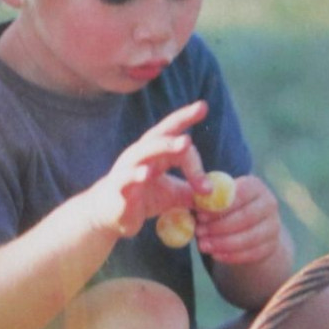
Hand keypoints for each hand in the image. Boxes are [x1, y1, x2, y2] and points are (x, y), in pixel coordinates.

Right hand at [84, 101, 209, 238]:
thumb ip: (192, 190)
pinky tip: (146, 174)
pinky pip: (126, 178)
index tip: (204, 112)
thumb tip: (219, 194)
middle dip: (179, 123)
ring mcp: (127, 169)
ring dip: (165, 147)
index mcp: (155, 152)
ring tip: (184, 143)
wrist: (109, 217)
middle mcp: (140, 155)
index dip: (188, 127)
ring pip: (144, 152)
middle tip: (200, 112)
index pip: (174, 133)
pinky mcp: (118, 187)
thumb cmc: (141, 199)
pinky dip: (136, 175)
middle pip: (160, 135)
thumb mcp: (172, 194)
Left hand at [194, 174, 286, 265]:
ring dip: (223, 243)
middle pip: (246, 217)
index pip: (241, 193)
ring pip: (250, 238)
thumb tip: (191, 199)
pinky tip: (215, 255)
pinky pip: (252, 253)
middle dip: (219, 227)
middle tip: (199, 232)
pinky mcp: (272, 246)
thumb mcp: (215, 198)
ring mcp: (273, 226)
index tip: (200, 215)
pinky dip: (232, 256)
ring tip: (203, 245)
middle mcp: (269, 203)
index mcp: (255, 186)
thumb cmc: (224, 208)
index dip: (220, 205)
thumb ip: (205, 198)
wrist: (246, 228)